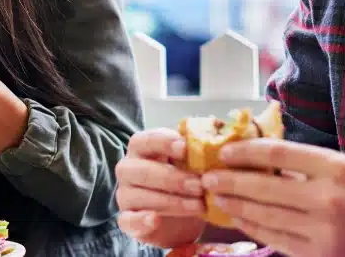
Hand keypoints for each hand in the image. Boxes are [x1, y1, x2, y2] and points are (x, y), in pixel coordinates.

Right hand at [114, 128, 206, 247]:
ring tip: (199, 206)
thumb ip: (200, 143)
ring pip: (139, 196)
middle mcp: (128, 169)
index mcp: (141, 149)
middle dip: (173, 179)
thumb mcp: (193, 160)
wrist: (182, 216)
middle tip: (200, 186)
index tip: (185, 149)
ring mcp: (125, 195)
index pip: (144, 140)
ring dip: (171, 202)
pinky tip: (155, 219)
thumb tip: (219, 123)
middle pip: (142, 171)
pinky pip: (128, 220)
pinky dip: (141, 220)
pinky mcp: (128, 220)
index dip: (163, 143)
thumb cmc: (186, 180)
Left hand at [204, 139, 344, 256]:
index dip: (244, 152)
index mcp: (335, 167)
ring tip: (216, 196)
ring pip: (265, 214)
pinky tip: (237, 216)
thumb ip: (298, 160)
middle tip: (208, 177)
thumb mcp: (338, 164)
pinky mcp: (319, 253)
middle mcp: (330, 198)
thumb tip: (247, 150)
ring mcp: (325, 229)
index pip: (276, 154)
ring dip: (234, 205)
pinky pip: (274, 237)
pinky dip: (251, 226)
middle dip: (229, 181)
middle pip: (264, 186)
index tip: (223, 152)